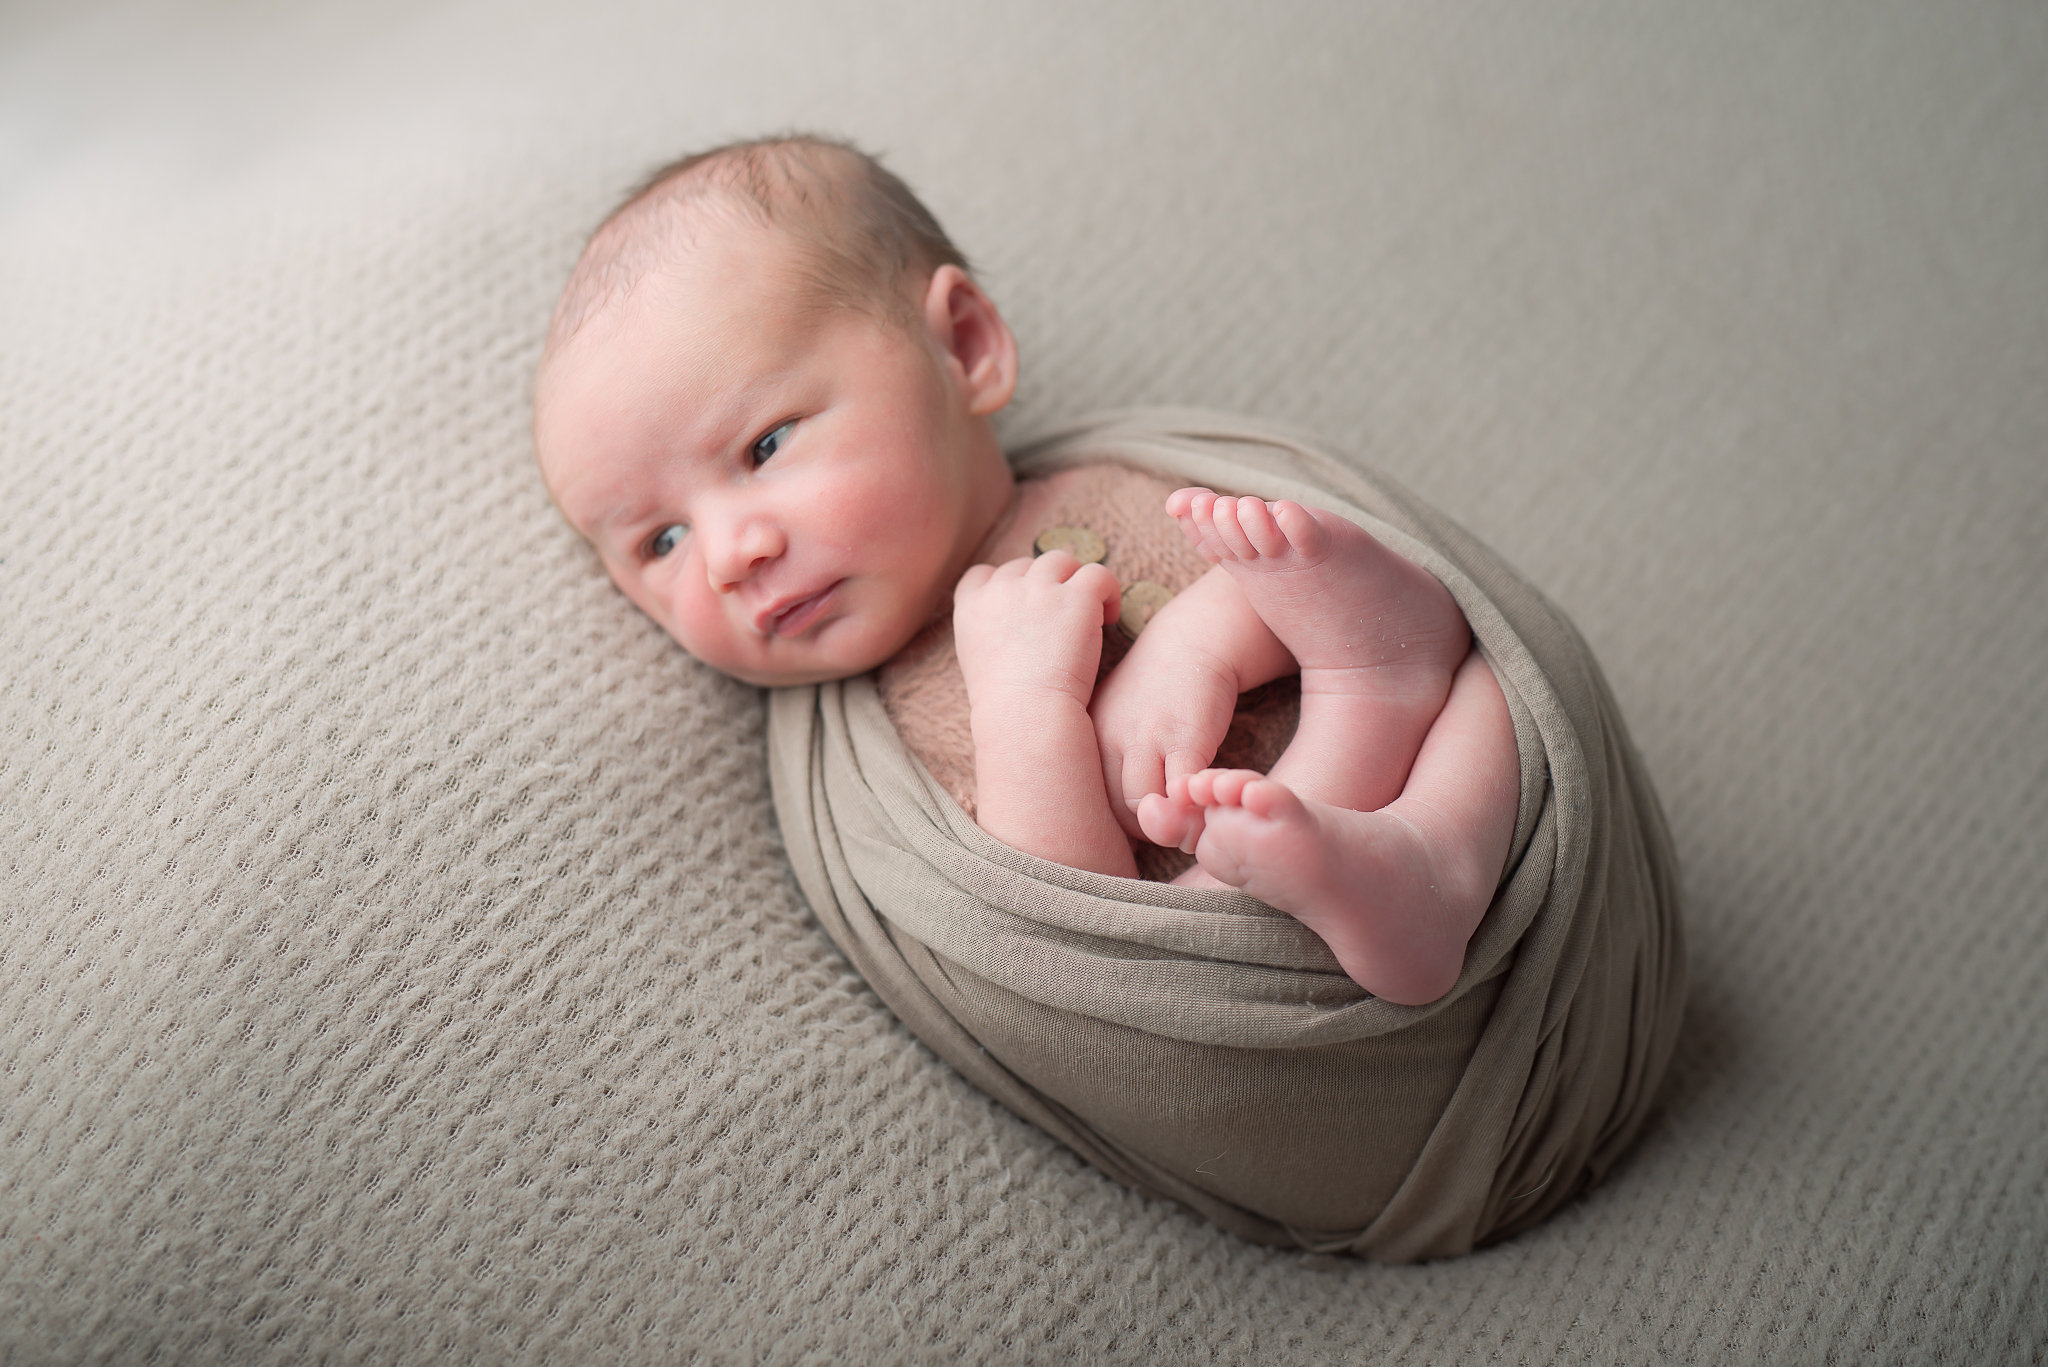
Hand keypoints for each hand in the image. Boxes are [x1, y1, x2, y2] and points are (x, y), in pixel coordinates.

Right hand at [953, 551, 1121, 717]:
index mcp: (971, 608)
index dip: (1006, 585)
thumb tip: (1018, 632)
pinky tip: (1109, 617)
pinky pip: (1098, 573)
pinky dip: (1108, 589)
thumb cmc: (1008, 707)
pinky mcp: (1076, 597)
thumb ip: (992, 637)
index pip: (981, 575)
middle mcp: (1002, 591)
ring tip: (1091, 612)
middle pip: (1025, 566)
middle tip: (1064, 617)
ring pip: (1061, 560)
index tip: (1025, 605)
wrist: (1027, 716)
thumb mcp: (980, 665)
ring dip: (1075, 581)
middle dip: (1045, 585)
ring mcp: (1038, 590)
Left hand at [1090, 630, 1241, 841]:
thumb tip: (1103, 810)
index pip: (1084, 803)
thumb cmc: (1156, 686)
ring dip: (1171, 826)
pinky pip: (1183, 796)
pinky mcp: (1184, 740)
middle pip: (1114, 812)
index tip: (1139, 820)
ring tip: (1189, 819)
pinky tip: (1207, 801)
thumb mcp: (1115, 716)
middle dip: (1143, 828)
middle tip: (1168, 826)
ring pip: (1146, 811)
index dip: (1113, 822)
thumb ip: (1108, 759)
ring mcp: (1145, 738)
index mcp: (1085, 737)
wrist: (1194, 637)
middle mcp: (1107, 738)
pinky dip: (1196, 809)